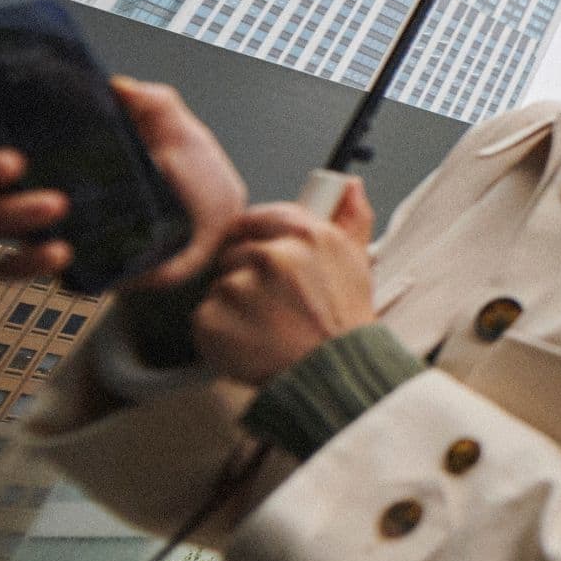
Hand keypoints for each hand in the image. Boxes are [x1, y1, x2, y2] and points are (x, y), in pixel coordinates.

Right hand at [0, 78, 248, 288]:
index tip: (7, 146)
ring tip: (54, 205)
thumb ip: (148, 102)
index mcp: (54, 150)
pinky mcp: (65, 261)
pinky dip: (30, 262)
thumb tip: (117, 86)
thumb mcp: (173, 126)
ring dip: (14, 215)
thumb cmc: (189, 165)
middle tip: (15, 164)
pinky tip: (60, 251)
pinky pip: (24, 269)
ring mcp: (46, 227)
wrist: (219, 217)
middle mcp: (35, 187)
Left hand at [192, 178, 376, 385]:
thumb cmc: (344, 321)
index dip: (255, 237)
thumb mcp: (356, 261)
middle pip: (234, 252)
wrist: (333, 375)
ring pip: (219, 285)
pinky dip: (219, 331)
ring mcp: (238, 288)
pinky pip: (203, 317)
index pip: (256, 218)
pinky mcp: (212, 320)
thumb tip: (348, 185)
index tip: (261, 256)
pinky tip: (248, 341)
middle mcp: (271, 256)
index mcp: (305, 234)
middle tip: (271, 301)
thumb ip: (351, 217)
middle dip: (245, 274)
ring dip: (233, 303)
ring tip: (264, 325)